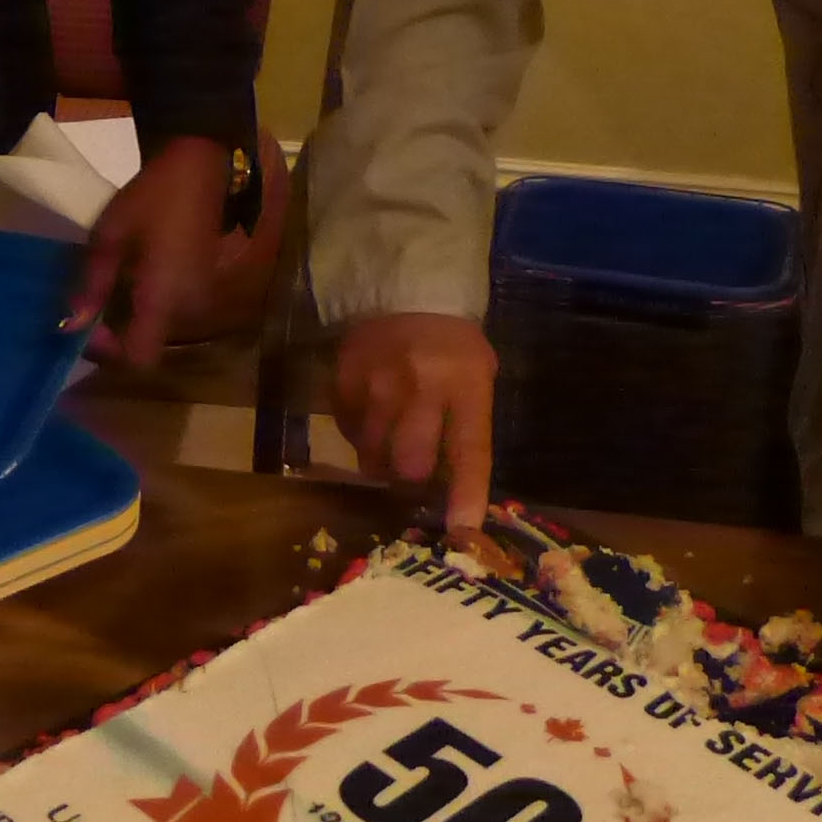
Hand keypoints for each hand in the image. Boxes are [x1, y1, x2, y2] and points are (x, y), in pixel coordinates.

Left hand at [68, 136, 230, 371]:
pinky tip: (129, 275)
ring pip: (157, 328)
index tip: (86, 324)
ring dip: (127, 319)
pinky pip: (169, 310)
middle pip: (146, 346)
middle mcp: (187, 307)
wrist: (203, 165)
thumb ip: (91, 284)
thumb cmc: (154, 195)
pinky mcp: (202, 285)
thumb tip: (71, 325)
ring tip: (104, 287)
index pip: (138, 358)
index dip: (107, 351)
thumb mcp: (110, 235)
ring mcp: (199, 297)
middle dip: (112, 334)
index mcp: (164, 297)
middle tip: (86, 304)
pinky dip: (144, 304)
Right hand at [331, 312, 494, 533]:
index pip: (469, 450)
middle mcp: (420, 387)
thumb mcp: (477, 376)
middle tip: (414, 470)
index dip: (466, 494)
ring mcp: (376, 385)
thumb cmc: (453, 345)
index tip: (463, 530)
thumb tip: (452, 487)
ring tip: (390, 441)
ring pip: (373, 454)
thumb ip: (466, 424)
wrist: (406, 291)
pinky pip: (349, 431)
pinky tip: (372, 414)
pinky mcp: (344, 381)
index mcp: (465, 385)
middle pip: (410, 463)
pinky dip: (360, 434)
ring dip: (382, 459)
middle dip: (412, 477)